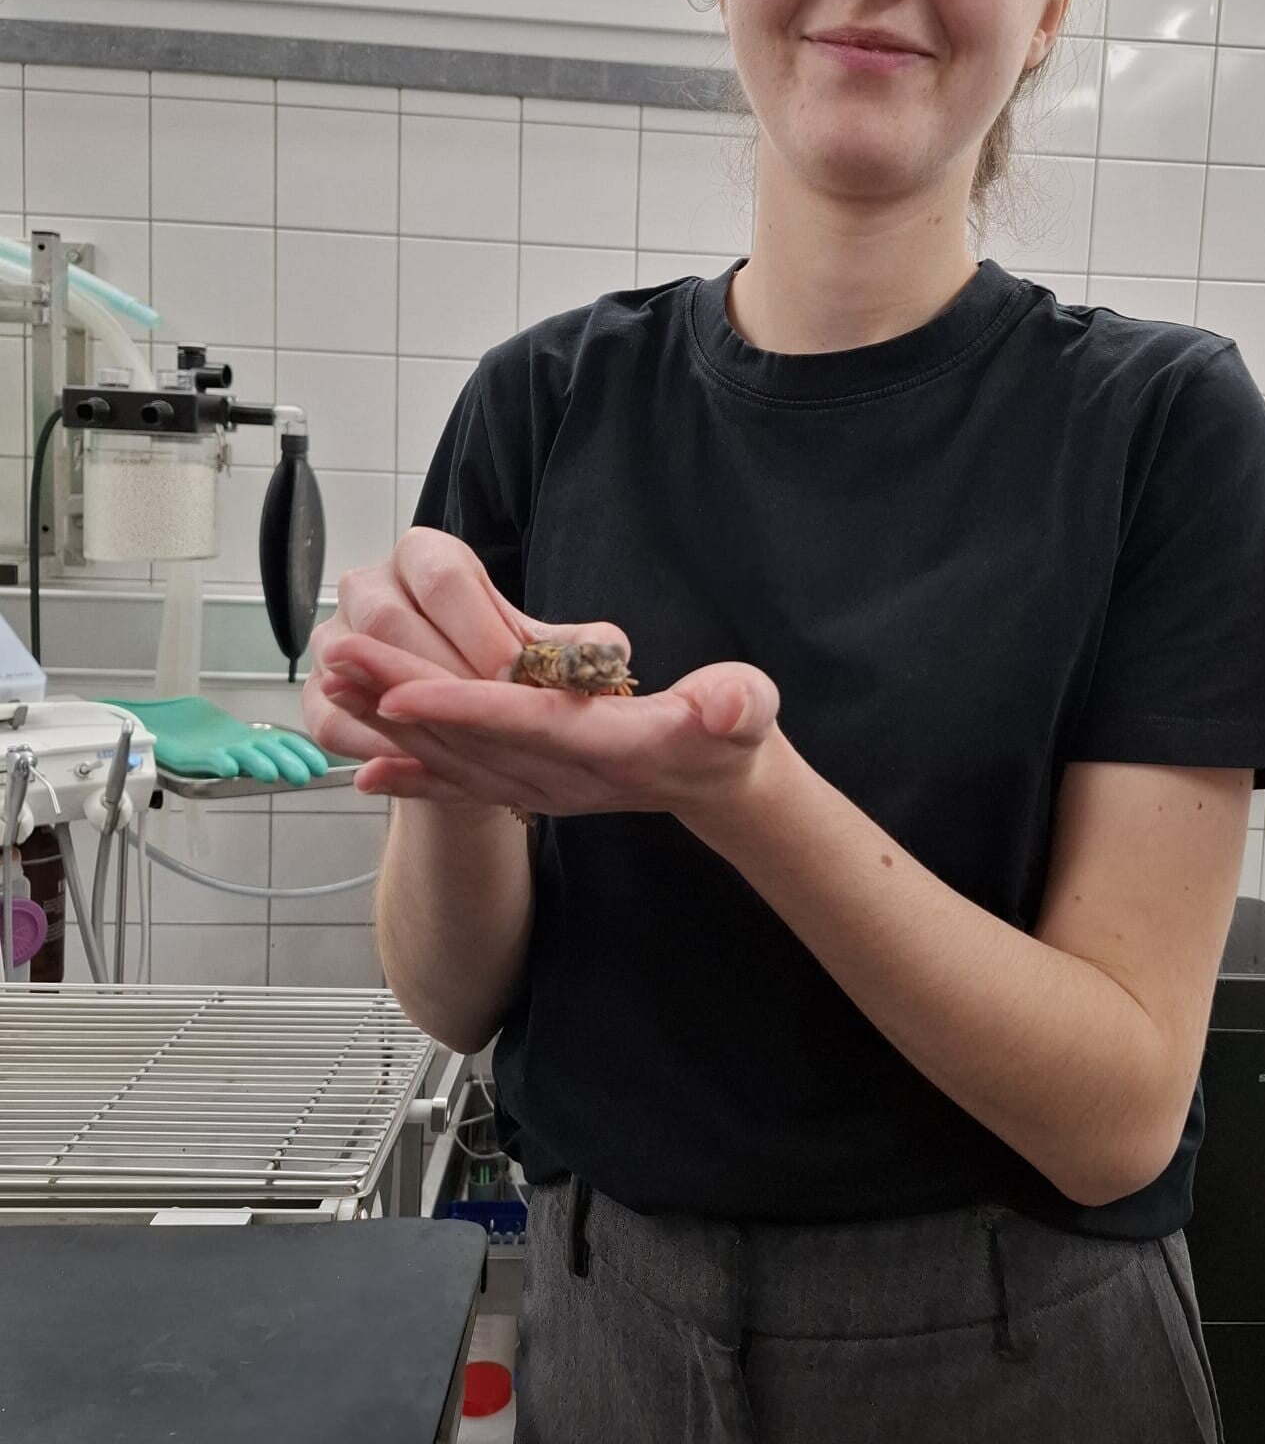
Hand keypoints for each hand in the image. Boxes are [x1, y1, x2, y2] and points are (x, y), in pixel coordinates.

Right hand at [303, 527, 625, 803]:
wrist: (453, 707)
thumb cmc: (493, 662)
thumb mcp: (537, 648)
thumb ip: (575, 647)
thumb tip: (613, 653)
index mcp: (425, 557)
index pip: (441, 575)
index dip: (478, 625)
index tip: (513, 672)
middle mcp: (371, 586)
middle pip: (391, 617)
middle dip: (443, 668)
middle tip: (486, 710)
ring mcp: (334, 637)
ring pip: (355, 661)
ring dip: (404, 702)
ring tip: (451, 736)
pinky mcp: (317, 692)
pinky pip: (331, 718)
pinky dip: (369, 742)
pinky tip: (407, 765)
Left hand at [304, 528, 782, 819]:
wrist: (718, 783)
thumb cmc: (732, 735)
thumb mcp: (749, 711)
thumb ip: (739, 705)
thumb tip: (729, 707)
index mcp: (609, 749)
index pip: (523, 725)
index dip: (461, 707)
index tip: (401, 689)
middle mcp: (563, 776)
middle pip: (468, 737)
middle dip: (398, 697)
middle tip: (339, 656)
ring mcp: (542, 788)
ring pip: (453, 758)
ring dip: (391, 725)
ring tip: (336, 682)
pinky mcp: (531, 788)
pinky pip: (461, 785)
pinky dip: (412, 776)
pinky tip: (364, 767)